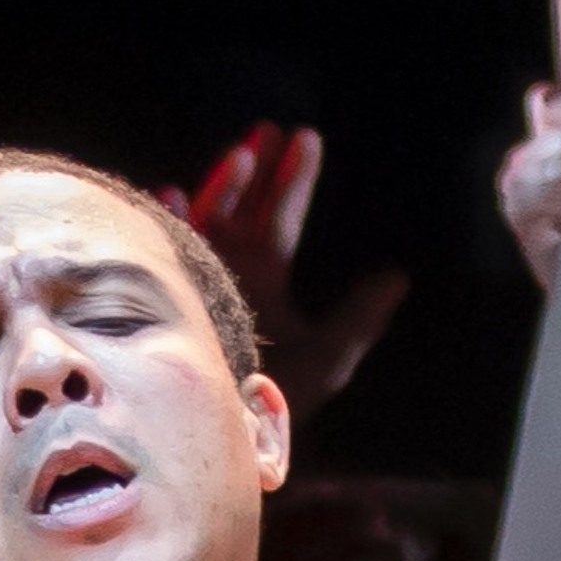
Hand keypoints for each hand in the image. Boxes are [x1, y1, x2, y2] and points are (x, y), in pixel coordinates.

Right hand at [163, 123, 407, 421]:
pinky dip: (169, 221)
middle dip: (255, 166)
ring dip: (223, 185)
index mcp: (267, 276)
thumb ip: (360, 318)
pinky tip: (175, 196)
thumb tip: (399, 276)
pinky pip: (162, 246)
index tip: (307, 136)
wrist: (225, 432)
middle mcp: (229, 268)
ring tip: (241, 156)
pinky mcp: (160, 287)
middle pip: (242, 204)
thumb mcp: (330, 356)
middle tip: (267, 128)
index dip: (294, 179)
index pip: (282, 218)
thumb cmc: (281, 399)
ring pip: (208, 216)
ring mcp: (193, 274)